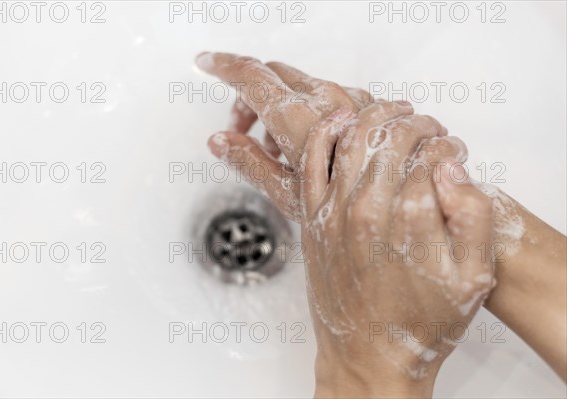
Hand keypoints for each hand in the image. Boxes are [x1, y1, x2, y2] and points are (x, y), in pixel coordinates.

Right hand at [198, 52, 411, 221]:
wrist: (406, 198)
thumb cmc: (351, 206)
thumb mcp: (290, 193)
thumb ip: (250, 162)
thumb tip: (219, 142)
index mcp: (298, 116)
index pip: (250, 76)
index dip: (223, 66)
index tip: (206, 62)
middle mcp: (324, 97)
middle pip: (272, 75)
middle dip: (250, 95)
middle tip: (243, 130)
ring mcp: (348, 98)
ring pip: (299, 85)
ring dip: (281, 107)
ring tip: (282, 149)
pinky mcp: (366, 103)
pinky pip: (326, 95)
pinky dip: (308, 110)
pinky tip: (313, 144)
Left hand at [297, 108, 493, 396]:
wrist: (371, 356)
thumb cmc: (421, 321)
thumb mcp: (472, 277)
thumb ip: (472, 216)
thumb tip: (451, 168)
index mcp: (410, 218)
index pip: (425, 151)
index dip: (440, 140)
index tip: (447, 145)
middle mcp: (366, 209)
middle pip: (386, 137)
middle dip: (410, 121)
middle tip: (422, 124)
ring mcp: (333, 213)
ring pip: (348, 139)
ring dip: (371, 115)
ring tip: (391, 112)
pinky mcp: (312, 221)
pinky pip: (309, 162)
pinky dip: (323, 133)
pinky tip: (339, 120)